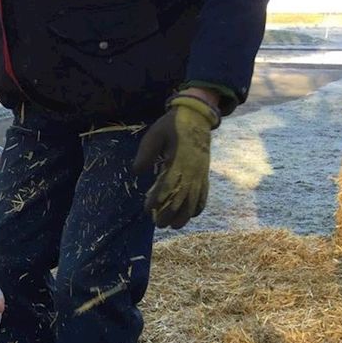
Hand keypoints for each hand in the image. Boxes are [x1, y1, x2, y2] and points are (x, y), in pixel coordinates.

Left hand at [132, 93, 217, 228]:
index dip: (158, 199)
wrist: (197, 117)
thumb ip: (146, 153)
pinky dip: (199, 204)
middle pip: (182, 197)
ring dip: (185, 214)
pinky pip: (205, 192)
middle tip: (157, 224)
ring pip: (194, 198)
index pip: (168, 184)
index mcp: (180, 159)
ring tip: (174, 226)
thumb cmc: (172, 125)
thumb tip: (136, 172)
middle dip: (170, 213)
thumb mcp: (154, 134)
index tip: (147, 209)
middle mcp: (193, 169)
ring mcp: (201, 172)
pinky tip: (193, 215)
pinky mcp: (205, 172)